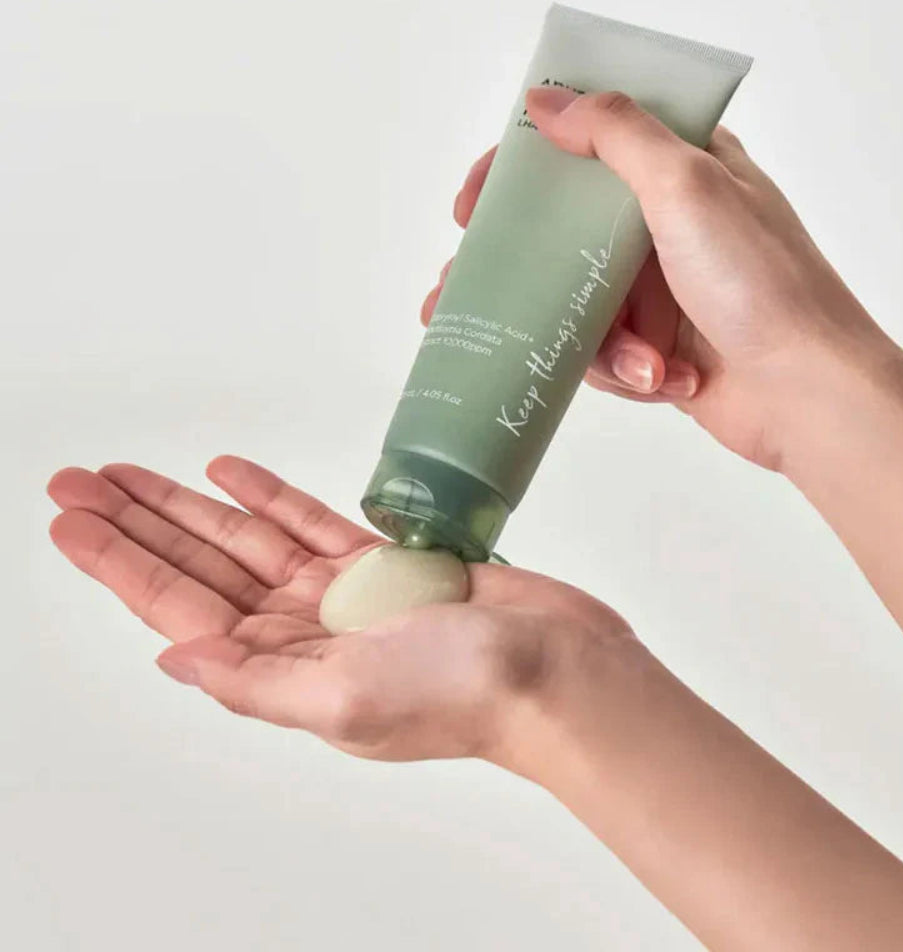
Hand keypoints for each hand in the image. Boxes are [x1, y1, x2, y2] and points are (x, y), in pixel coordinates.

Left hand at [47, 457, 631, 766]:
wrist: (557, 671)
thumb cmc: (466, 694)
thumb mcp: (345, 701)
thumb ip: (256, 683)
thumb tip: (175, 661)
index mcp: (285, 668)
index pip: (180, 608)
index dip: (122, 564)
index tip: (72, 522)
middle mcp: (303, 632)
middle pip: (200, 567)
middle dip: (139, 524)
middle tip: (79, 483)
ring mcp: (343, 596)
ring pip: (248, 539)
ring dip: (191, 506)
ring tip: (136, 473)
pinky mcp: (386, 565)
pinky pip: (312, 522)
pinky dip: (270, 497)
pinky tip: (231, 476)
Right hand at [423, 88, 888, 469]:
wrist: (807, 394)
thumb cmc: (760, 283)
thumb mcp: (687, 185)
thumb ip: (615, 134)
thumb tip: (546, 103)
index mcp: (680, 171)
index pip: (581, 150)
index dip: (518, 173)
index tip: (473, 205)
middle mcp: (666, 227)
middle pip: (563, 236)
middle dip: (520, 272)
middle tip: (463, 294)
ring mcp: (661, 292)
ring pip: (575, 306)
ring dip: (596, 340)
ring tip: (637, 361)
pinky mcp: (657, 348)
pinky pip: (603, 355)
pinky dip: (625, 371)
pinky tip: (666, 381)